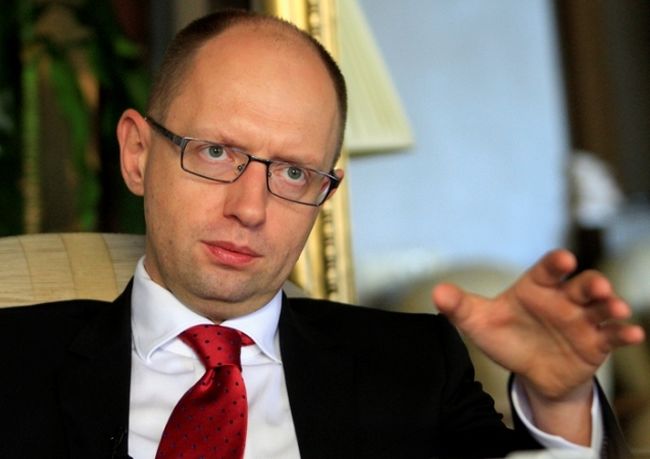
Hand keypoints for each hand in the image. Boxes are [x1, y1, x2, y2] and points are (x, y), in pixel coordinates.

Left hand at [432, 249, 644, 399]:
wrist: (530, 371)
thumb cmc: (506, 337)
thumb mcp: (480, 323)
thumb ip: (460, 307)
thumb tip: (437, 292)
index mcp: (535, 287)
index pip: (547, 270)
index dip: (555, 263)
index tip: (563, 259)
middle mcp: (562, 299)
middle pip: (580, 285)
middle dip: (590, 283)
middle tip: (596, 285)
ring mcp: (582, 320)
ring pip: (601, 307)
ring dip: (611, 305)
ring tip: (615, 309)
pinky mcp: (596, 342)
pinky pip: (612, 335)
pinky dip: (623, 333)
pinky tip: (632, 334)